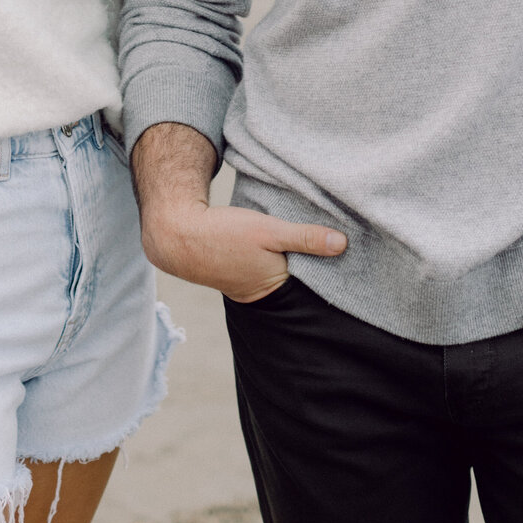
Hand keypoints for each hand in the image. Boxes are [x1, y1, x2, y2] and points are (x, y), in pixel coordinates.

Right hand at [142, 198, 346, 303]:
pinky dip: (273, 255)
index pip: (312, 280)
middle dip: (311, 263)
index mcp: (274, 287)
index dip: (326, 265)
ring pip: (280, 270)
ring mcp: (248, 284)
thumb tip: (342, 244)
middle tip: (329, 240)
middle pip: (297, 278)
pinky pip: (264, 265)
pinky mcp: (237, 272)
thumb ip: (305, 238)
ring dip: (290, 256)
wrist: (177, 234)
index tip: (344, 249)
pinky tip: (275, 240)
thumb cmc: (224, 234)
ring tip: (303, 237)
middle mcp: (262, 292)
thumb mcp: (269, 230)